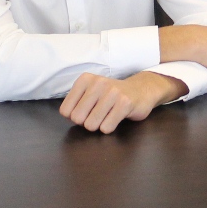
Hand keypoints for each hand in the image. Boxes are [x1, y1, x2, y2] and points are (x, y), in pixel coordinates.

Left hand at [59, 71, 185, 133]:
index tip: (87, 111)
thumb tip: (70, 117)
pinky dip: (109, 127)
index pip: (65, 111)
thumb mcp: (90, 92)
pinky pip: (106, 127)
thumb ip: (76, 103)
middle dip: (86, 122)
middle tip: (98, 114)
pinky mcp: (125, 103)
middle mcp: (97, 83)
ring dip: (99, 125)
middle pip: (77, 119)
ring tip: (108, 115)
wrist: (141, 89)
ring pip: (91, 125)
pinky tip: (116, 117)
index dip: (75, 116)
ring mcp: (112, 92)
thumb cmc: (111, 94)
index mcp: (85, 80)